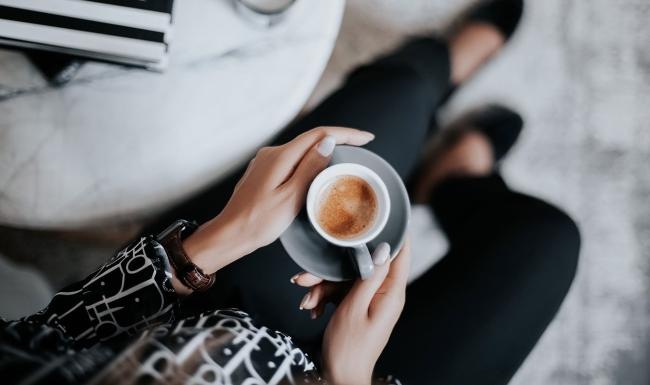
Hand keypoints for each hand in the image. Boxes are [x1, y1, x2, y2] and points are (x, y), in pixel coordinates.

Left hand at [182, 127, 374, 276]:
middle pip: (311, 139)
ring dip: (324, 150)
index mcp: (280, 157)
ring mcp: (266, 162)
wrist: (230, 234)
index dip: (346, 134)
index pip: (319, 135)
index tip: (367, 138)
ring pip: (302, 149)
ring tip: (346, 156)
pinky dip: (310, 160)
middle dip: (339, 139)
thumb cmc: (259, 222)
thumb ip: (310, 168)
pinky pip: (292, 160)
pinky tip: (319, 169)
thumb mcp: (291, 197)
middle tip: (362, 146)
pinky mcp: (264, 172)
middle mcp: (272, 153)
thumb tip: (329, 143)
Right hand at [296, 241, 410, 384]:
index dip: (395, 233)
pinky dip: (325, 297)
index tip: (386, 213)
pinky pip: (342, 292)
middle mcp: (384, 294)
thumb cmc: (349, 348)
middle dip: (333, 271)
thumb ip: (368, 277)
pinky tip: (312, 308)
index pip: (400, 256)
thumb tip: (383, 249)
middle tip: (307, 277)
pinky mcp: (359, 306)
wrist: (341, 377)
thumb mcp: (355, 308)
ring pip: (347, 279)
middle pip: (363, 267)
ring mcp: (371, 300)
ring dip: (323, 287)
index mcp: (391, 294)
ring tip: (306, 300)